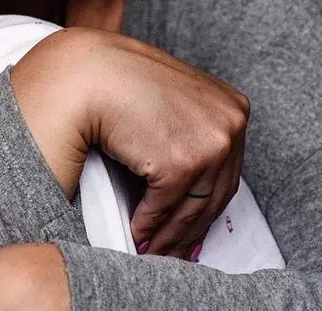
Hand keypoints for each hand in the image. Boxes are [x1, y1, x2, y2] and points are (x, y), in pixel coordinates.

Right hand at [11, 28, 248, 259]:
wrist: (88, 72)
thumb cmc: (120, 81)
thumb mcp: (170, 98)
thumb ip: (187, 128)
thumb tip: (192, 181)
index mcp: (233, 107)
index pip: (227, 171)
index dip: (206, 204)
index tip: (192, 226)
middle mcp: (231, 124)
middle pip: (215, 194)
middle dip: (189, 228)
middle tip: (172, 250)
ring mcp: (211, 143)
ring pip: (192, 208)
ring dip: (168, 235)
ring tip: (152, 249)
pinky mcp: (182, 162)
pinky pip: (164, 208)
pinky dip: (148, 225)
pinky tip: (135, 233)